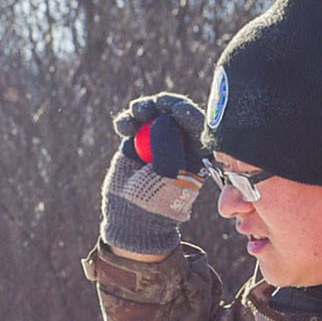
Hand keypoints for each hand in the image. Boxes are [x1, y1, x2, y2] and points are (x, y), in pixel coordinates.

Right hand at [101, 93, 207, 256]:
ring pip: (153, 114)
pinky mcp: (136, 142)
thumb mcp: (168, 174)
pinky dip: (127, 120)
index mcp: (196, 154)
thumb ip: (168, 144)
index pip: (199, 126)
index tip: (176, 110)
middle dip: (166, 105)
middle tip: (157, 103)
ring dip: (145, 109)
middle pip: (176, 114)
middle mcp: (178, 145)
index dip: (188, 114)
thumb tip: (163, 118)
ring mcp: (157, 142)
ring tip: (136, 113)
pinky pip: (133, 123)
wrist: (132, 217)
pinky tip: (122, 127)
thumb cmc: (158, 200)